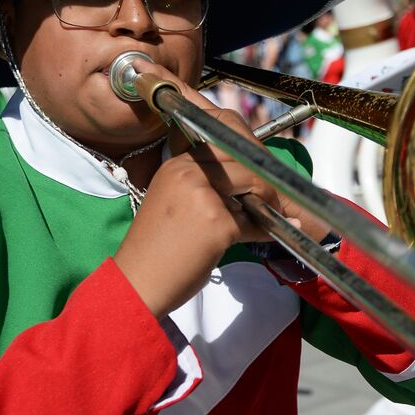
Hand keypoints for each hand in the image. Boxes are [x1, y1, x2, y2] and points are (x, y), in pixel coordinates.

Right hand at [113, 61, 327, 317]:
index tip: (262, 163)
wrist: (138, 283)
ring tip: (274, 215)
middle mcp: (187, 172)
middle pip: (242, 153)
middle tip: (276, 196)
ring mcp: (201, 194)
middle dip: (265, 173)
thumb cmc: (158, 251)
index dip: (248, 144)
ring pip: (253, 181)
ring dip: (269, 199)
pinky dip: (263, 230)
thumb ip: (210, 189)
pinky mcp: (215, 222)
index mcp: (177, 165)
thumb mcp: (177, 204)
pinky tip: (264, 236)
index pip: (221, 131)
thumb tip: (254, 187)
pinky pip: (253, 220)